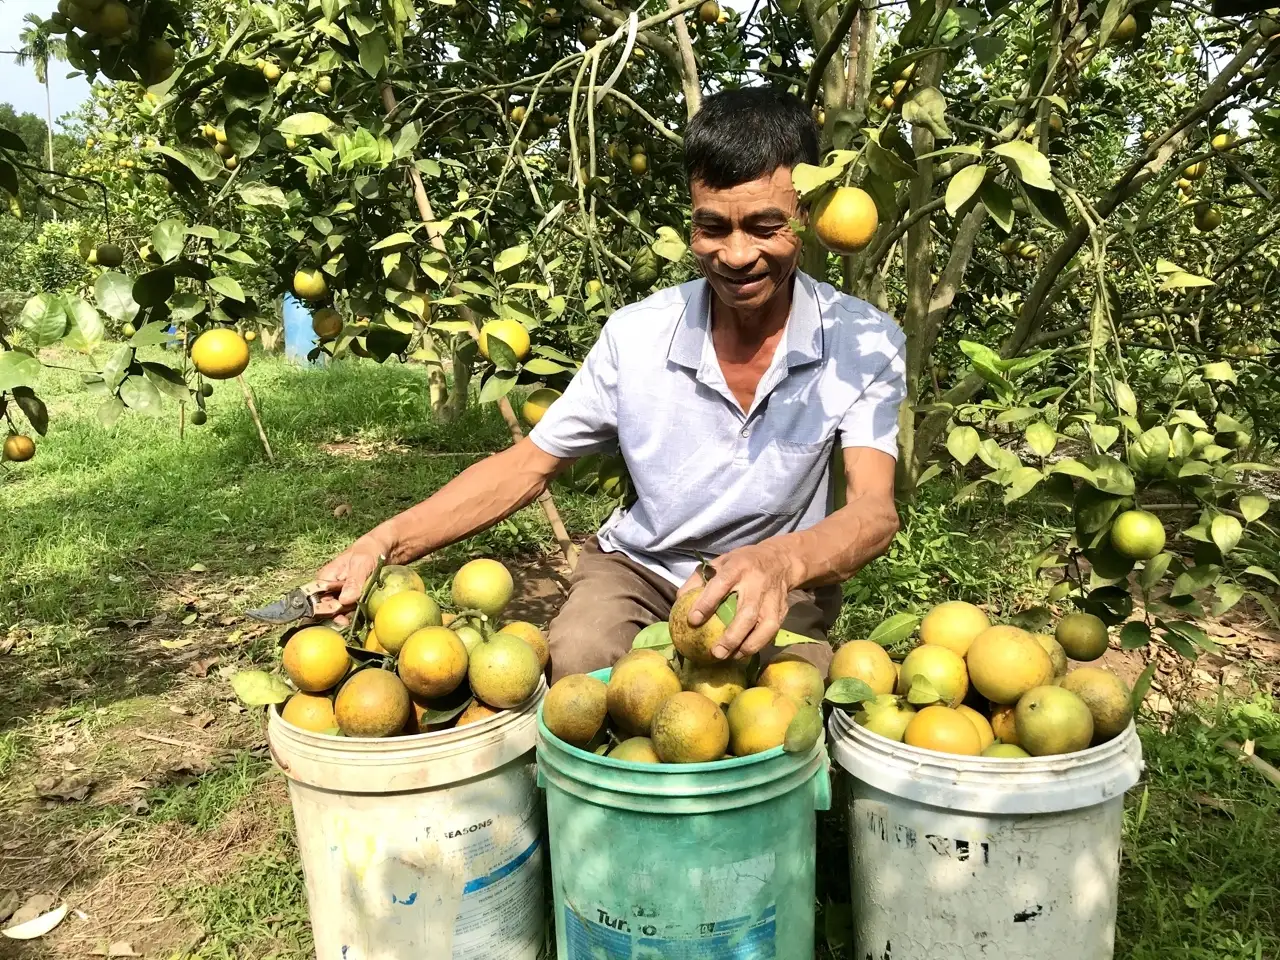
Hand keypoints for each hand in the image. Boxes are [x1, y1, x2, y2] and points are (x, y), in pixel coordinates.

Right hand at [311, 529, 396, 621]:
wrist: (387, 547)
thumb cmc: (370, 550)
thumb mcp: (362, 563)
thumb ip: (353, 581)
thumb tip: (344, 601)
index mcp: (326, 577)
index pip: (318, 599)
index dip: (326, 610)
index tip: (341, 617)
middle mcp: (332, 587)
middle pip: (329, 608)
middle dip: (340, 615)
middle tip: (353, 616)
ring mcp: (344, 593)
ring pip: (342, 611)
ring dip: (351, 614)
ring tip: (361, 614)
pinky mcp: (356, 597)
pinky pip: (354, 609)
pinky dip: (360, 612)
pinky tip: (366, 614)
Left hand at [676, 540, 801, 659]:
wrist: (780, 560)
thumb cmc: (742, 563)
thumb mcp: (719, 562)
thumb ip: (698, 580)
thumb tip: (679, 602)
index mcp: (738, 567)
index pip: (721, 584)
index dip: (706, 603)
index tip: (692, 620)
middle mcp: (757, 582)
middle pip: (747, 612)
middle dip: (732, 636)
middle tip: (716, 653)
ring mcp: (772, 598)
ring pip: (765, 625)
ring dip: (748, 645)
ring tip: (732, 657)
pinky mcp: (782, 610)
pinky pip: (772, 631)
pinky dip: (759, 644)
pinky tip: (744, 652)